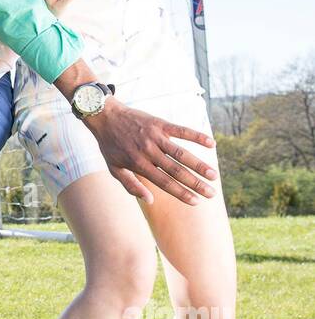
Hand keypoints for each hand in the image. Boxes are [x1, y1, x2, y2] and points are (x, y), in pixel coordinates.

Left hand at [85, 98, 217, 205]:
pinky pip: (181, 130)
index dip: (181, 192)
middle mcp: (148, 151)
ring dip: (199, 164)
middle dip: (195, 183)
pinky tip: (211, 144)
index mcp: (138, 164)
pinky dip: (196, 136)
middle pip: (176, 170)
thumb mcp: (114, 169)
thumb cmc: (110, 145)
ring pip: (181, 153)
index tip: (196, 201)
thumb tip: (150, 201)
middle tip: (211, 193)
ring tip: (213, 175)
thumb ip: (131, 186)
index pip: (164, 182)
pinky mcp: (159, 123)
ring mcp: (155, 137)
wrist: (105, 116)